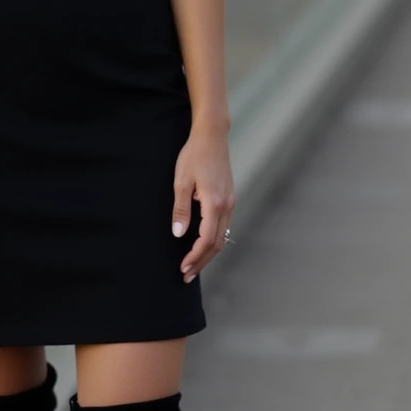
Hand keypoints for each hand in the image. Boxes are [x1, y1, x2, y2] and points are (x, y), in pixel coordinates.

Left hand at [171, 124, 234, 281]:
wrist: (212, 136)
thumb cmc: (194, 155)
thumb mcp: (181, 181)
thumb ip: (180, 209)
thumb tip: (179, 234)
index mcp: (215, 203)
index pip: (207, 240)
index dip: (195, 257)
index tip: (183, 268)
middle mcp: (227, 206)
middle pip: (217, 244)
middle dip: (201, 262)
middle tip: (186, 275)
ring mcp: (231, 202)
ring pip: (222, 236)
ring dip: (208, 253)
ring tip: (193, 265)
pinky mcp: (229, 198)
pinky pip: (223, 226)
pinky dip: (213, 240)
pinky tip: (202, 244)